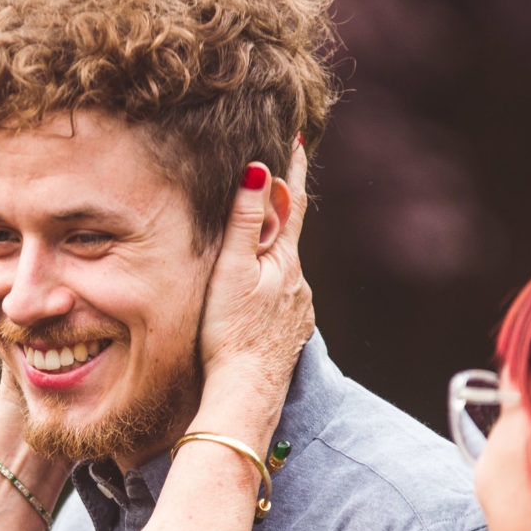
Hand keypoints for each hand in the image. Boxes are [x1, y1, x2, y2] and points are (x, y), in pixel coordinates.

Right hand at [195, 142, 313, 430]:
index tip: (298, 139)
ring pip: (286, 269)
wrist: (245, 391)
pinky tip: (257, 296)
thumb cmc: (230, 332)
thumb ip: (246, 222)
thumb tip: (260, 172)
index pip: (292, 203)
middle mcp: (299, 283)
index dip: (292, 171)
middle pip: (290, 236)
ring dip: (275, 252)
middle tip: (273, 182)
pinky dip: (272, 284)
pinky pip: (283, 297)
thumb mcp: (232, 270)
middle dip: (281, 210)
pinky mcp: (290, 334)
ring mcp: (298, 310)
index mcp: (286, 261)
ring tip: (257, 244)